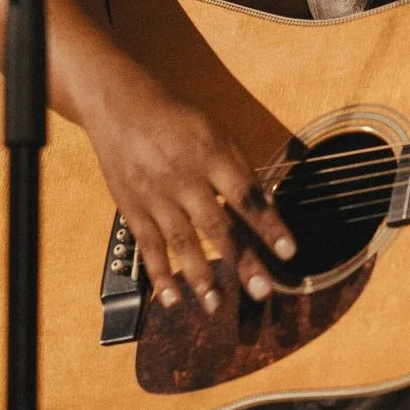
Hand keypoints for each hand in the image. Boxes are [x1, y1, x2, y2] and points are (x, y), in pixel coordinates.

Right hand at [82, 70, 296, 311]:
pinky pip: (148, 248)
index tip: (289, 253)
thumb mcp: (216, 132)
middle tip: (262, 292)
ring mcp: (157, 197)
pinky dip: (160, 276)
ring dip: (201, 277)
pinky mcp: (133, 209)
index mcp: (212, 155)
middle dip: (242, 262)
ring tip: (216, 305)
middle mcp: (185, 179)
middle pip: (218, 226)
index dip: (269, 225)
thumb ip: (240, 170)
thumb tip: (266, 209)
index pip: (247, 196)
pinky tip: (172, 300)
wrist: (120, 105)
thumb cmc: (176, 120)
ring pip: (182, 243)